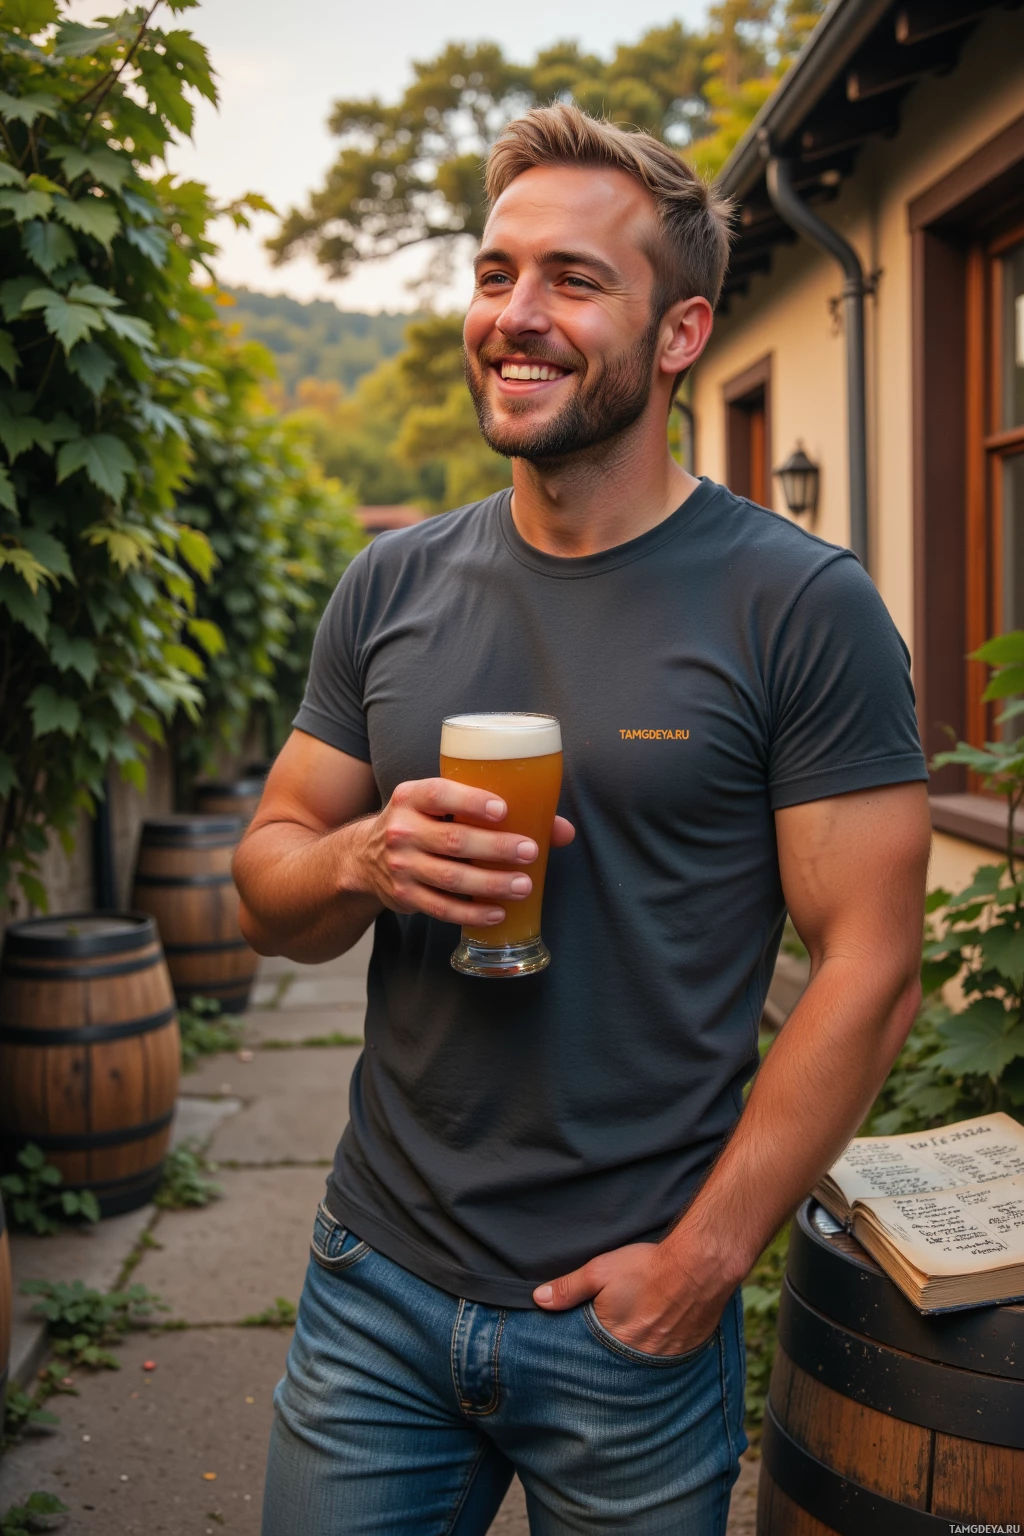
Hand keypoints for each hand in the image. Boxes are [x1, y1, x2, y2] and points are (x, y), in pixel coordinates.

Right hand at [346, 776, 574, 928]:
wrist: (364, 856)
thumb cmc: (423, 822)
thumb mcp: (442, 805)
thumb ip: (493, 810)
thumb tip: (561, 830)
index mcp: (412, 797)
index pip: (440, 794)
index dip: (472, 801)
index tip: (504, 809)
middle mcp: (402, 829)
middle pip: (453, 840)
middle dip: (494, 847)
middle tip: (529, 851)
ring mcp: (401, 865)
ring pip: (451, 878)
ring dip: (490, 883)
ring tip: (523, 885)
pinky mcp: (404, 896)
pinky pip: (442, 908)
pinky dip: (472, 913)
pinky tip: (498, 912)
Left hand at [532, 1240, 729, 1356]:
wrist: (699, 1266)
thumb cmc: (648, 1267)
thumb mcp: (600, 1271)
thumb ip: (569, 1288)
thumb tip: (538, 1299)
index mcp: (615, 1341)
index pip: (591, 1359)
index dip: (585, 1354)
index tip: (580, 1349)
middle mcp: (641, 1358)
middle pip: (618, 1365)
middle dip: (610, 1358)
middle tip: (606, 1349)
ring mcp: (666, 1357)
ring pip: (643, 1365)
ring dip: (635, 1356)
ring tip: (632, 1342)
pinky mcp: (687, 1351)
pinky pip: (668, 1360)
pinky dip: (660, 1352)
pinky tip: (658, 1337)